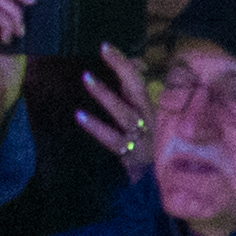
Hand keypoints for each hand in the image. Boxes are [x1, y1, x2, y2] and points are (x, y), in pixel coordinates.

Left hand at [76, 41, 158, 173]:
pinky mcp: (131, 158)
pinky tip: (80, 116)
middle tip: (102, 51)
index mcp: (151, 110)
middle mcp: (149, 122)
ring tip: (87, 78)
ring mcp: (141, 139)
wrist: (155, 188)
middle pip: (138, 90)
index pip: (138, 81)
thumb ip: (132, 95)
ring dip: (106, 95)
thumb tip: (129, 65)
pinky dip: (96, 127)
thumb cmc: (146, 151)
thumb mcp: (142, 121)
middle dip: (121, 69)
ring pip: (125, 113)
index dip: (123, 63)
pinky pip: (112, 140)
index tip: (105, 47)